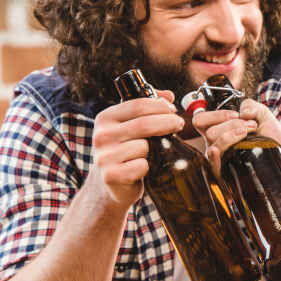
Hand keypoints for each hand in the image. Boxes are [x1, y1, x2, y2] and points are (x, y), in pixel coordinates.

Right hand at [88, 89, 183, 208]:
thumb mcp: (129, 125)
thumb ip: (147, 107)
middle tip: (178, 124)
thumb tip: (168, 95)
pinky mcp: (111, 176)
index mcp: (105, 118)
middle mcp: (102, 135)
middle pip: (144, 124)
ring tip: (149, 154)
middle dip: (168, 122)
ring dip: (155, 150)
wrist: (109, 185)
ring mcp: (104, 156)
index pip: (137, 105)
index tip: (172, 109)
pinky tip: (142, 169)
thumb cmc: (124, 151)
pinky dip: (148, 168)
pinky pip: (142, 166)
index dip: (159, 106)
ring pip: (144, 147)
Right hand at [190, 100, 280, 177]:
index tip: (236, 115)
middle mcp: (216, 143)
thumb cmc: (271, 136)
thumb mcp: (263, 115)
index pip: (201, 120)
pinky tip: (220, 151)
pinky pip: (214, 166)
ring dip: (231, 136)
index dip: (215, 115)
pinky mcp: (227, 172)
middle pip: (209, 132)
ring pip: (213, 145)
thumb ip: (251, 105)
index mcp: (220, 129)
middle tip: (251, 126)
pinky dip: (215, 157)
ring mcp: (221, 158)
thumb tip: (242, 112)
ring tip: (249, 134)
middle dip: (231, 124)